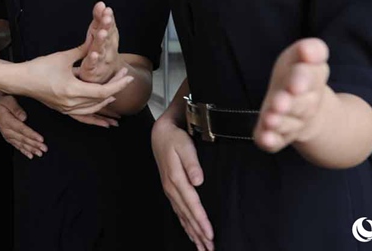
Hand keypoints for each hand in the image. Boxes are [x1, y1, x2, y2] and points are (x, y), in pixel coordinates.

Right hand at [0, 92, 47, 158]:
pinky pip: (17, 146)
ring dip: (31, 149)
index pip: (22, 129)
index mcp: (7, 121)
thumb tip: (24, 117)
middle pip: (23, 139)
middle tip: (44, 148)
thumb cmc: (3, 102)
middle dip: (34, 144)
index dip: (32, 135)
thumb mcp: (8, 100)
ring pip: (21, 144)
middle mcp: (7, 131)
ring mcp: (7, 135)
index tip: (41, 139)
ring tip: (40, 153)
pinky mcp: (9, 138)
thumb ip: (16, 108)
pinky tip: (31, 155)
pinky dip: (24, 151)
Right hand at [22, 7, 132, 115]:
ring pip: (93, 109)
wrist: (21, 80)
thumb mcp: (63, 57)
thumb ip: (83, 50)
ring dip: (106, 102)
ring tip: (116, 94)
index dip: (117, 84)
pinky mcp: (63, 110)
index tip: (128, 77)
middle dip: (114, 89)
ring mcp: (67, 109)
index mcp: (72, 90)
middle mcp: (71, 103)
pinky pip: (83, 117)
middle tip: (124, 78)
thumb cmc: (39, 67)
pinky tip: (104, 123)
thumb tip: (97, 38)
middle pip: (100, 100)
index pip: (102, 91)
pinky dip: (95, 118)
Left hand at [77, 2, 119, 82]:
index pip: (109, 26)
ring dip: (101, 41)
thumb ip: (99, 19)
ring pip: (101, 49)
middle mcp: (107, 49)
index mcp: (109, 38)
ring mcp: (101, 60)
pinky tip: (94, 54)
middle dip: (106, 26)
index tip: (107, 9)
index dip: (107, 18)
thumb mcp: (100, 33)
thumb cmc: (102, 51)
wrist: (106, 76)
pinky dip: (94, 60)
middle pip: (107, 36)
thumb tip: (101, 3)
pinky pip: (92, 65)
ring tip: (101, 33)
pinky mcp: (92, 70)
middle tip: (107, 18)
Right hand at [152, 116, 213, 250]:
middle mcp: (171, 188)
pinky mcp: (170, 190)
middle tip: (210, 248)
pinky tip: (191, 233)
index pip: (192, 204)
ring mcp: (169, 190)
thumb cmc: (175, 138)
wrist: (160, 133)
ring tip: (202, 247)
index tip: (210, 234)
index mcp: (176, 179)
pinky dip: (185, 225)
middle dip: (199, 233)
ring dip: (192, 233)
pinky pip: (178, 212)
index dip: (201, 220)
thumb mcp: (185, 145)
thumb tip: (198, 180)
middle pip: (187, 215)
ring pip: (182, 216)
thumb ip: (192, 163)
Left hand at [254, 38, 330, 153]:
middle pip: (301, 103)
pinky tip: (264, 139)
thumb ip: (309, 50)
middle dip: (291, 102)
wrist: (310, 112)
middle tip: (281, 101)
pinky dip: (271, 141)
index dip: (304, 75)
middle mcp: (305, 103)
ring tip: (270, 118)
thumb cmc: (297, 76)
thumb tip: (308, 49)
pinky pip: (276, 141)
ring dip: (279, 121)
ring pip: (288, 123)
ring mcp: (293, 121)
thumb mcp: (301, 57)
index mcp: (312, 79)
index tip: (299, 75)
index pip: (313, 74)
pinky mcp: (279, 136)